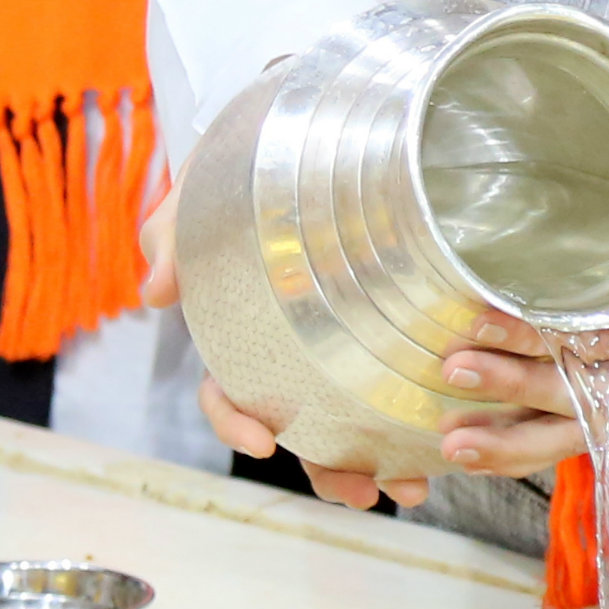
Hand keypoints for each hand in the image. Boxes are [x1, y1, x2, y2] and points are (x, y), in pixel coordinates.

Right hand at [143, 84, 420, 512]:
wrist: (312, 115)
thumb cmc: (248, 158)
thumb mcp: (204, 186)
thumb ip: (176, 232)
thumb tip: (154, 294)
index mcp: (242, 326)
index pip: (225, 389)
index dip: (236, 421)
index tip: (264, 440)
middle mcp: (292, 346)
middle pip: (301, 424)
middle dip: (327, 468)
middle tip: (363, 492)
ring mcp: (340, 342)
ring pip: (354, 418)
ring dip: (380, 461)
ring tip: (414, 487)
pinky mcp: (392, 324)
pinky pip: (406, 379)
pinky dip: (423, 414)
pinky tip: (455, 434)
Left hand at [422, 139, 608, 480]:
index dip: (547, 325)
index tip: (486, 311)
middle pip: (590, 385)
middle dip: (518, 384)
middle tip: (454, 366)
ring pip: (584, 427)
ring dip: (515, 439)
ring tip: (451, 438)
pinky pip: (587, 435)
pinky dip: (534, 449)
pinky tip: (480, 452)